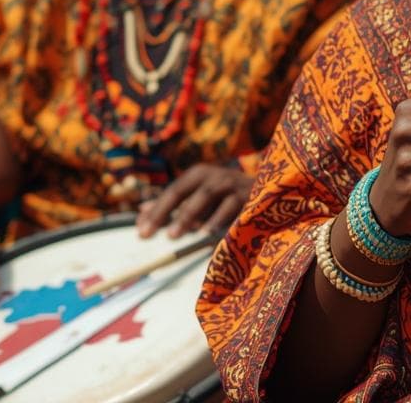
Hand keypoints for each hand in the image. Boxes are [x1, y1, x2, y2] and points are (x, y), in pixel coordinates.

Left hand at [136, 162, 252, 238]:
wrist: (269, 193)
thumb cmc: (228, 199)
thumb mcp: (199, 200)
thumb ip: (173, 206)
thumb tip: (141, 213)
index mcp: (198, 175)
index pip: (172, 192)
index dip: (155, 211)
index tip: (141, 231)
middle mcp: (213, 174)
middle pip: (183, 191)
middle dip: (165, 213)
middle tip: (149, 234)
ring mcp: (231, 182)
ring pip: (206, 195)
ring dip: (188, 215)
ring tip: (173, 236)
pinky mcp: (248, 193)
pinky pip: (230, 205)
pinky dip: (217, 219)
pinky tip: (205, 234)